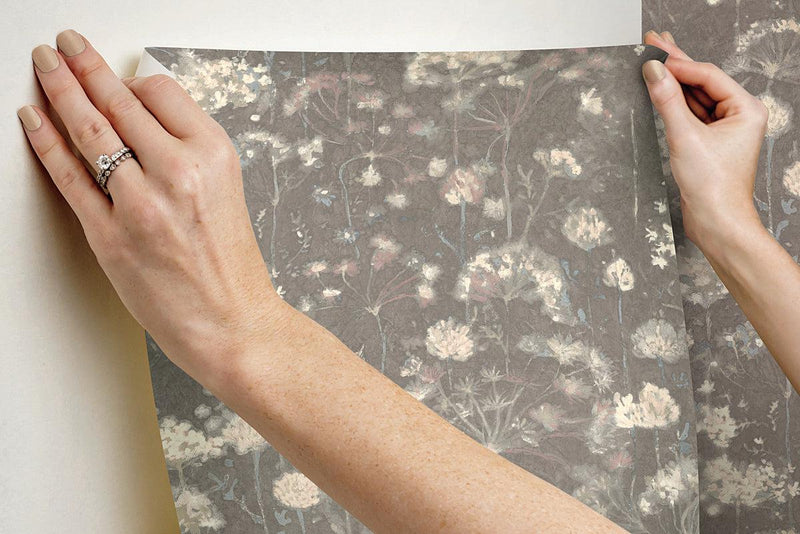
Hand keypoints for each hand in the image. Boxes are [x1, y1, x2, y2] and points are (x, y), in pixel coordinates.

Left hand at [16, 30, 282, 381]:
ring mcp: (142, 204)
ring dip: (59, 88)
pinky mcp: (111, 236)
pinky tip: (33, 117)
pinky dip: (46, 141)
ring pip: (89, 130)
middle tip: (66, 45)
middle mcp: (179, 172)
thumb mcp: (225, 191)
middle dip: (85, 65)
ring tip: (45, 64)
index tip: (116, 74)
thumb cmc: (231, 266)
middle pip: (119, 101)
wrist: (233, 323)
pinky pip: (70, 177)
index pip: (161, 92)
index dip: (132, 79)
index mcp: (214, 156)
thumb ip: (186, 152)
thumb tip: (143, 120)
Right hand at [641, 30, 768, 256]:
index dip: (678, 63)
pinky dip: (673, 103)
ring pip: (694, 97)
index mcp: (746, 109)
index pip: (707, 76)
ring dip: (673, 81)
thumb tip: (653, 70)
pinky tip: (660, 89)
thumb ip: (667, 100)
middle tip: (653, 40)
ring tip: (652, 59)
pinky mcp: (709, 143)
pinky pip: (690, 115)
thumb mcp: (684, 137)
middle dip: (676, 63)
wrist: (717, 222)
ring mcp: (724, 129)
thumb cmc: (713, 186)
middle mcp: (739, 116)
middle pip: (702, 82)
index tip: (653, 51)